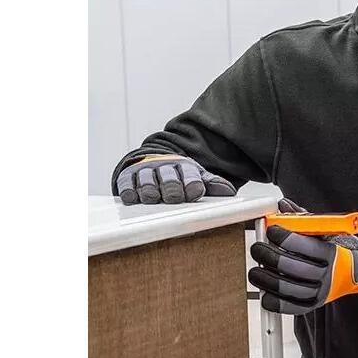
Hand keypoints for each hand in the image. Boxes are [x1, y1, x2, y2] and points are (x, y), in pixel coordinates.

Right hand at [116, 154, 235, 205]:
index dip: (192, 184)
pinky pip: (127, 184)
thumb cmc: (178, 174)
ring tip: (154, 198)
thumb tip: (229, 192)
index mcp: (184, 167)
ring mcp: (145, 171)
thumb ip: (212, 184)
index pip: (190, 175)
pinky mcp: (128, 177)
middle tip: (174, 198)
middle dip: (172, 189)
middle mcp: (164, 167)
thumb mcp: (197, 177)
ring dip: (151, 191)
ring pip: (147, 181)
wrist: (152, 158)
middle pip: (169, 179)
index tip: (194, 192)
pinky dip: (130, 191)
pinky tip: (134, 198)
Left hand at [248, 200, 357, 313]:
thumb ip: (304, 219)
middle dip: (268, 256)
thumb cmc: (341, 249)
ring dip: (266, 279)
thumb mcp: (328, 230)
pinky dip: (275, 302)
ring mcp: (321, 292)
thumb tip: (282, 206)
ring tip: (255, 271)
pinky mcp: (315, 304)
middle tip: (257, 248)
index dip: (283, 237)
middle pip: (292, 267)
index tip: (272, 231)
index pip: (304, 246)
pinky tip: (265, 293)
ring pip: (288, 288)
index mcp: (332, 253)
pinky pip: (292, 307)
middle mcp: (328, 274)